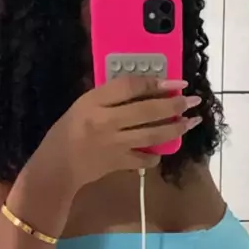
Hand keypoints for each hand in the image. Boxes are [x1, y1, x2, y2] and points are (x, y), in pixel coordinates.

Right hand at [40, 75, 201, 190]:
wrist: (56, 167)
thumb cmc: (67, 131)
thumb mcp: (83, 105)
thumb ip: (110, 97)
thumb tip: (145, 89)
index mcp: (94, 102)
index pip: (130, 86)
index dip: (156, 82)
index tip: (175, 81)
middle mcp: (106, 121)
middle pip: (148, 110)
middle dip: (175, 104)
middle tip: (193, 101)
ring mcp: (114, 144)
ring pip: (152, 134)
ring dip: (175, 128)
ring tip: (191, 122)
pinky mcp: (119, 163)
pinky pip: (145, 158)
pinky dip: (156, 154)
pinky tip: (161, 149)